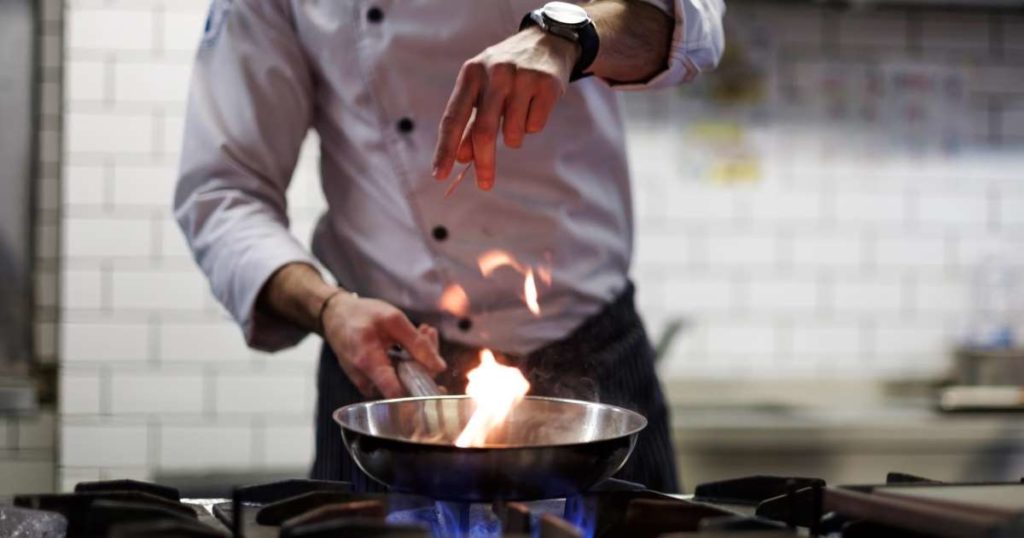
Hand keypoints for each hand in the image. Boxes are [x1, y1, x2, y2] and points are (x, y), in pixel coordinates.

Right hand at [321, 293, 444, 398]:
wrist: (335, 316)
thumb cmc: (361, 314)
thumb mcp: (393, 319)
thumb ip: (417, 343)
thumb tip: (439, 367)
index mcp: (368, 363)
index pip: (397, 394)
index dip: (420, 395)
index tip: (437, 381)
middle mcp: (366, 380)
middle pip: (407, 385)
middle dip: (425, 360)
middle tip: (428, 333)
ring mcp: (368, 383)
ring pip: (403, 380)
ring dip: (419, 356)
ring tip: (422, 330)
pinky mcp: (371, 381)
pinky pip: (396, 376)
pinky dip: (408, 359)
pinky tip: (413, 339)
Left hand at [432, 27, 579, 189]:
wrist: (547, 41)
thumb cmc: (506, 73)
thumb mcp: (482, 89)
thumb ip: (470, 123)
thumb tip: (461, 158)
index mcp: (471, 74)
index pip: (454, 118)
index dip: (445, 148)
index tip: (439, 174)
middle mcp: (494, 73)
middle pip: (484, 132)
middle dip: (484, 163)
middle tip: (485, 184)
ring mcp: (522, 77)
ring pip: (513, 134)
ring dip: (514, 137)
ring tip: (518, 114)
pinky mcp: (547, 85)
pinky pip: (535, 126)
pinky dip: (533, 125)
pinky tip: (534, 104)